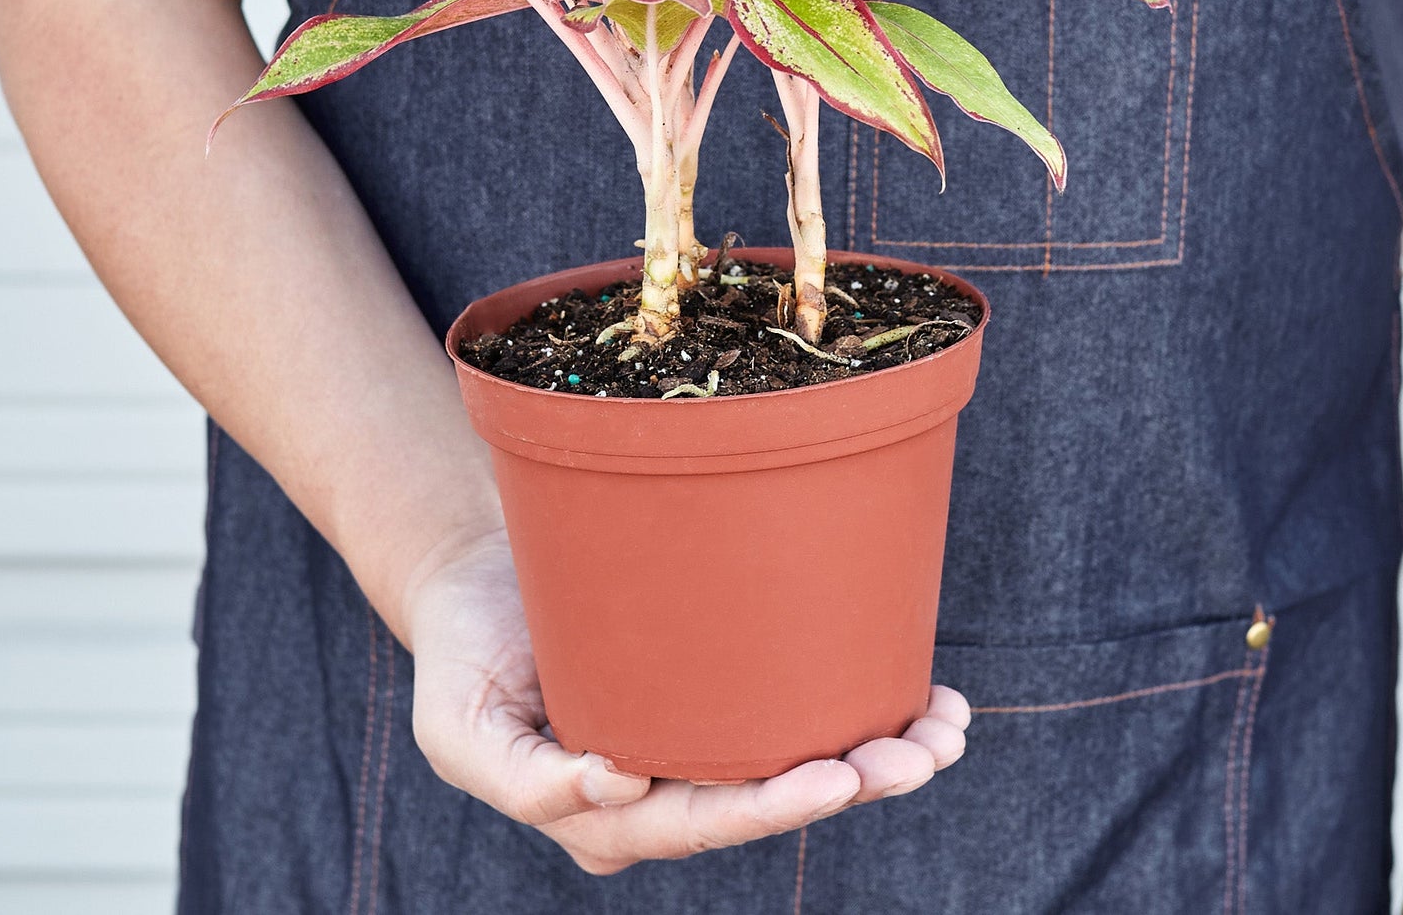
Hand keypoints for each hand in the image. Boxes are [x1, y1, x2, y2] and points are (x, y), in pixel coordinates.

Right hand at [405, 530, 969, 874]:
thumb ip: (521, 776)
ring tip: (944, 729)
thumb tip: (619, 786)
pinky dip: (860, 704)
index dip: (771, 808)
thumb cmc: (465, 651)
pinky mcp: (715, 691)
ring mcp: (694, 741)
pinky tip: (923, 696)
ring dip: (878, 753)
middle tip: (920, 753)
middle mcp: (663, 788)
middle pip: (767, 799)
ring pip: (795, 761)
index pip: (701, 821)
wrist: (479, 579)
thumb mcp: (458, 725)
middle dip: (852, 782)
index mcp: (606, 814)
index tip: (837, 777)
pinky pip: (791, 709)